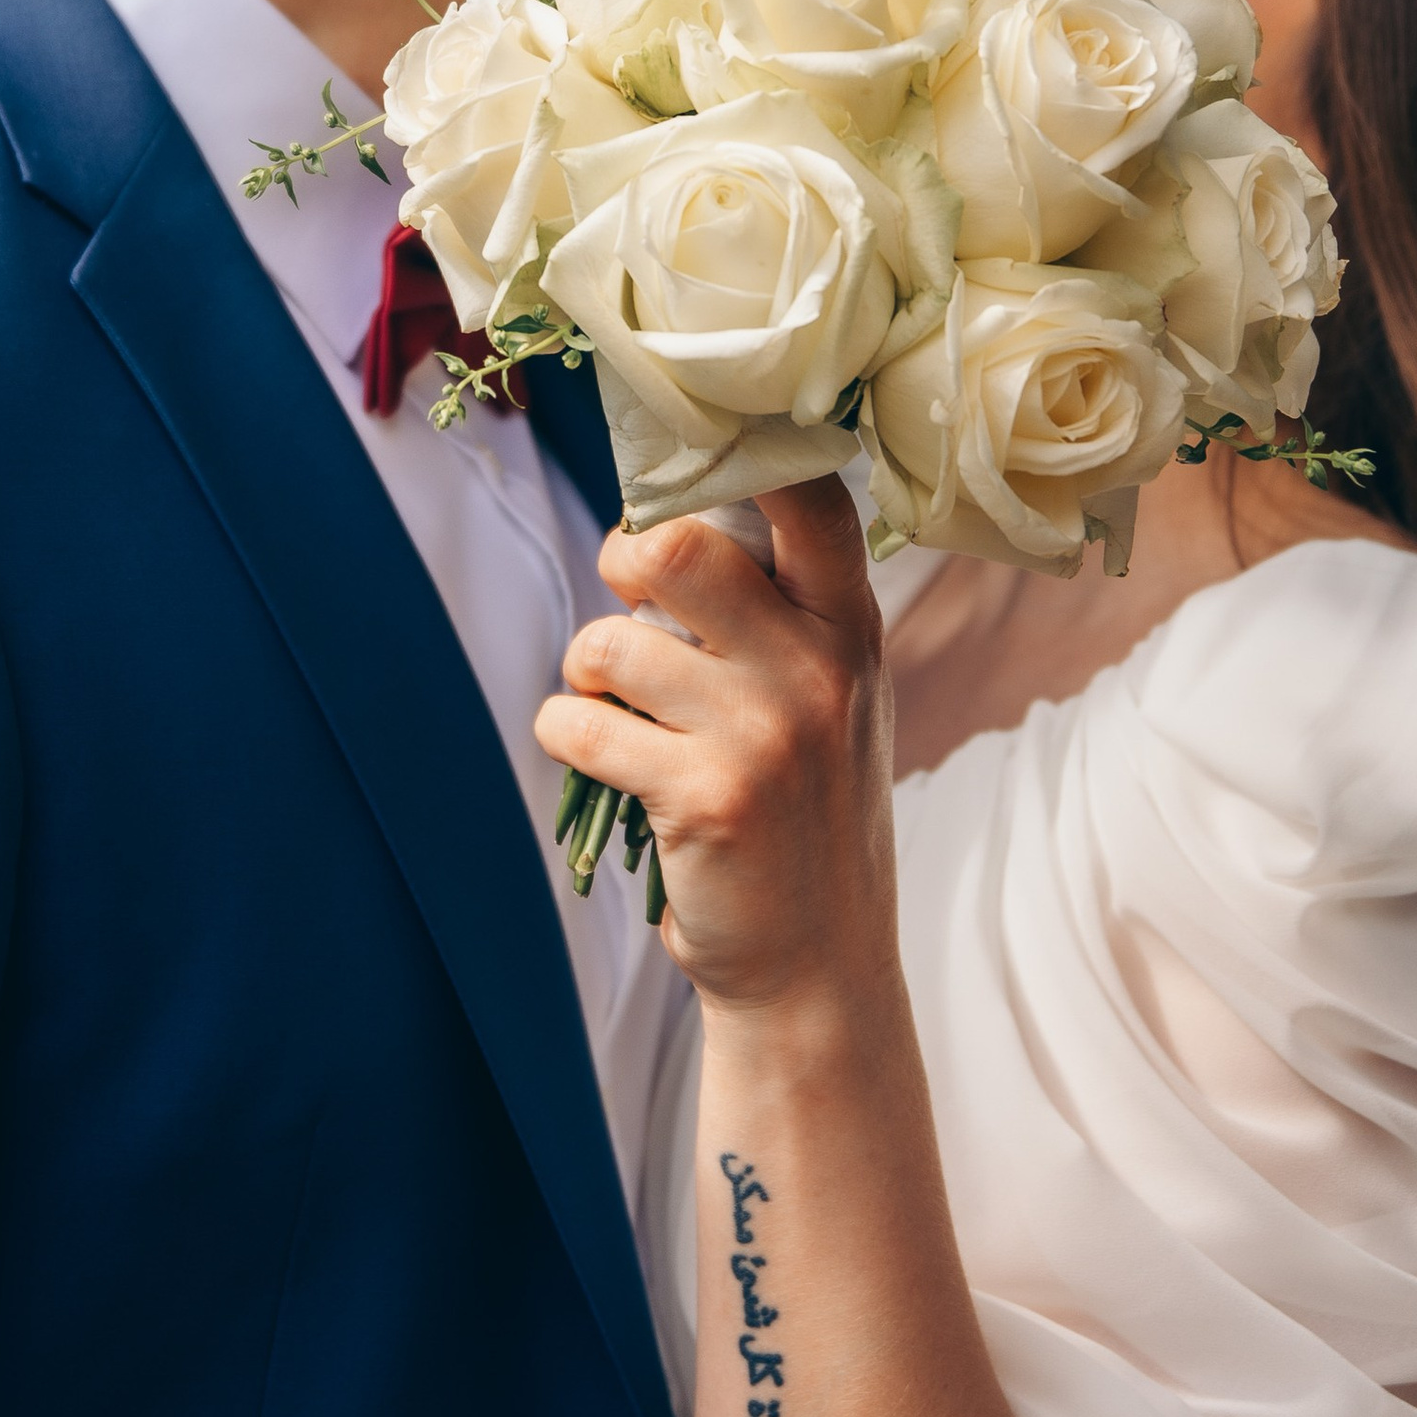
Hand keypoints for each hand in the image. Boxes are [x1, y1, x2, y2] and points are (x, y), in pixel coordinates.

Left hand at [537, 477, 899, 1017]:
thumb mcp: (833, 696)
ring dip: (585, 669)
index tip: (687, 451)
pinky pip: (579, 724)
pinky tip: (600, 760)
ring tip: (611, 702)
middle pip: (679, 545)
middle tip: (626, 595)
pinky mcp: (705, 799)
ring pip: (610, 642)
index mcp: (851, 628)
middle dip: (623, 559)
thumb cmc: (805, 814)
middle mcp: (817, 669)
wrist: (818, 965)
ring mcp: (763, 734)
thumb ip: (781, 611)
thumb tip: (666, 518)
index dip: (739, 452)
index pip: (809, 496)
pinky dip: (565, 733)